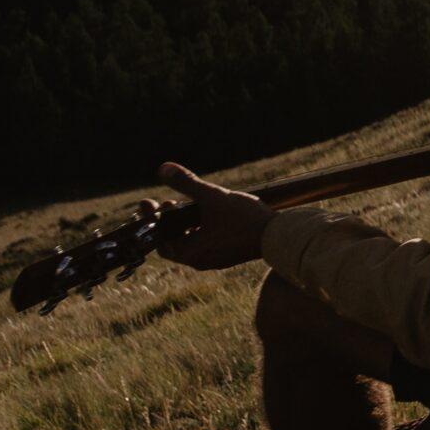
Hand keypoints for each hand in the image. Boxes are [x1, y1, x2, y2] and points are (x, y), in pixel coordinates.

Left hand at [154, 162, 271, 269]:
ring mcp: (216, 260)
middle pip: (174, 242)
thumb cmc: (244, 219)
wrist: (280, 237)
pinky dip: (201, 231)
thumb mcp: (213, 197)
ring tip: (191, 206)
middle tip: (170, 203)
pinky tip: (211, 216)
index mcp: (191, 252)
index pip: (160, 241)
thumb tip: (163, 168)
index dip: (152, 220)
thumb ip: (187, 183)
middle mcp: (200, 261)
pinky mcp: (230, 256)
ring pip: (192, 244)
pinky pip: (207, 244)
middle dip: (169, 221)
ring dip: (185, 226)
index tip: (149, 202)